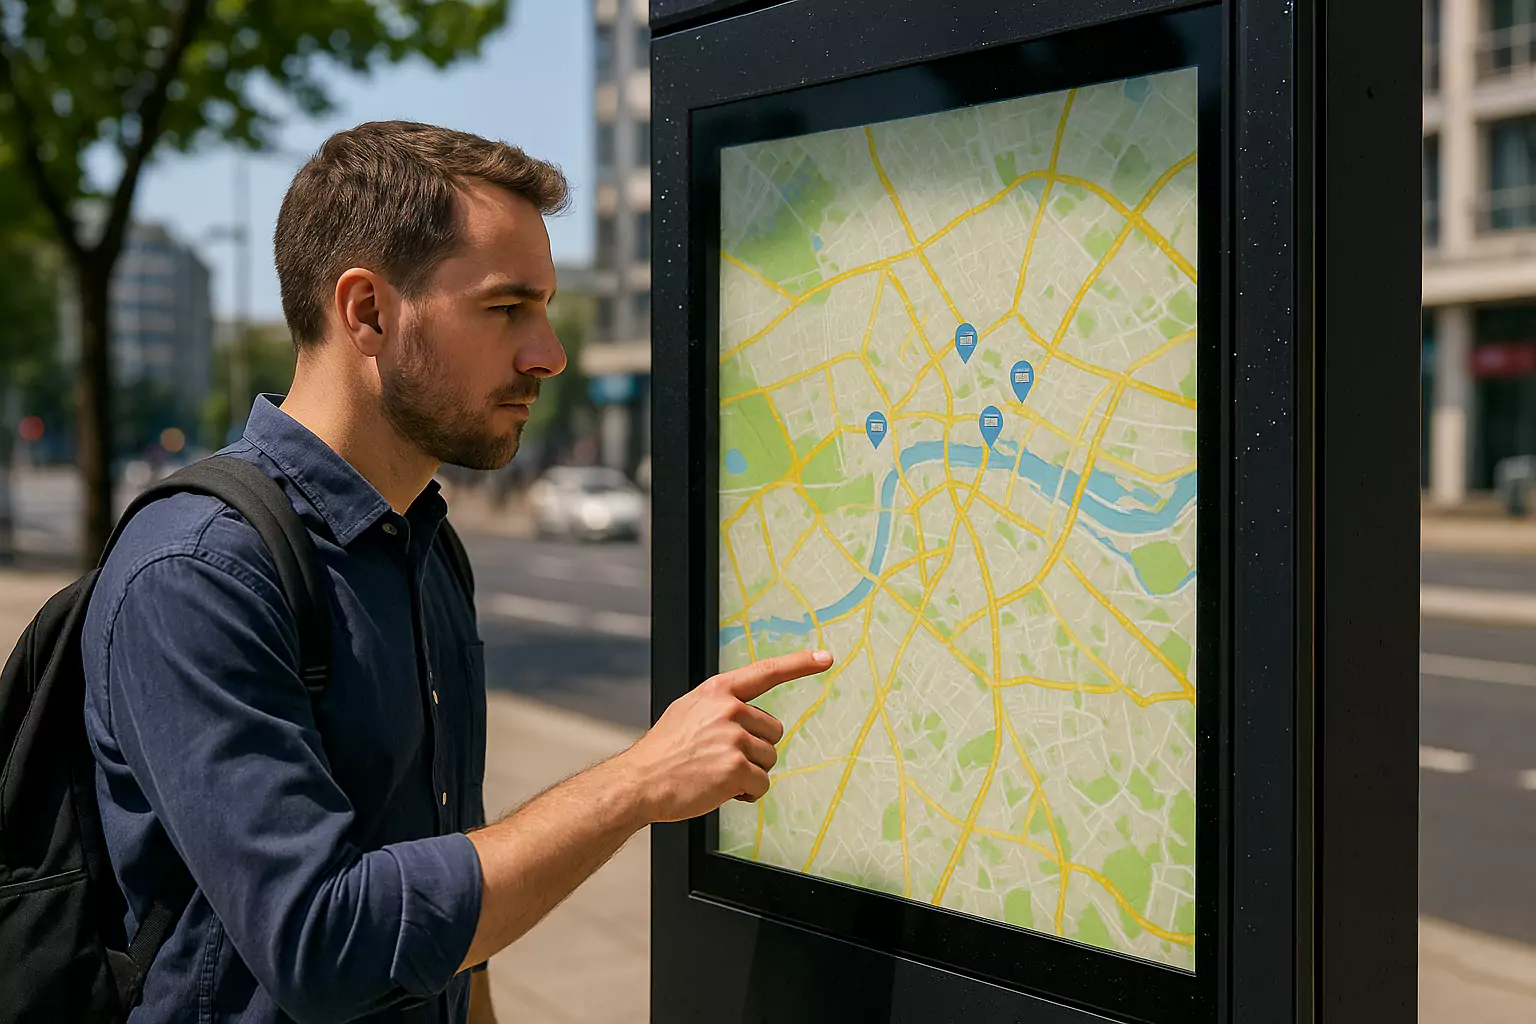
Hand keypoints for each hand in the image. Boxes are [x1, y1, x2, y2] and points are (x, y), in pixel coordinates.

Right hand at [619, 649, 833, 822]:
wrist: (639, 781)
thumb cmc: (663, 752)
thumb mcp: (688, 711)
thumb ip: (719, 707)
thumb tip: (746, 713)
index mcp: (718, 692)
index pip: (766, 672)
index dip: (799, 664)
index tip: (825, 658)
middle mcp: (729, 709)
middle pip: (773, 732)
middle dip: (755, 751)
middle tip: (720, 760)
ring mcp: (733, 737)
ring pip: (768, 760)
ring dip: (749, 774)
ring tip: (715, 774)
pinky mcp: (735, 767)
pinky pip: (761, 784)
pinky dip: (746, 793)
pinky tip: (719, 790)